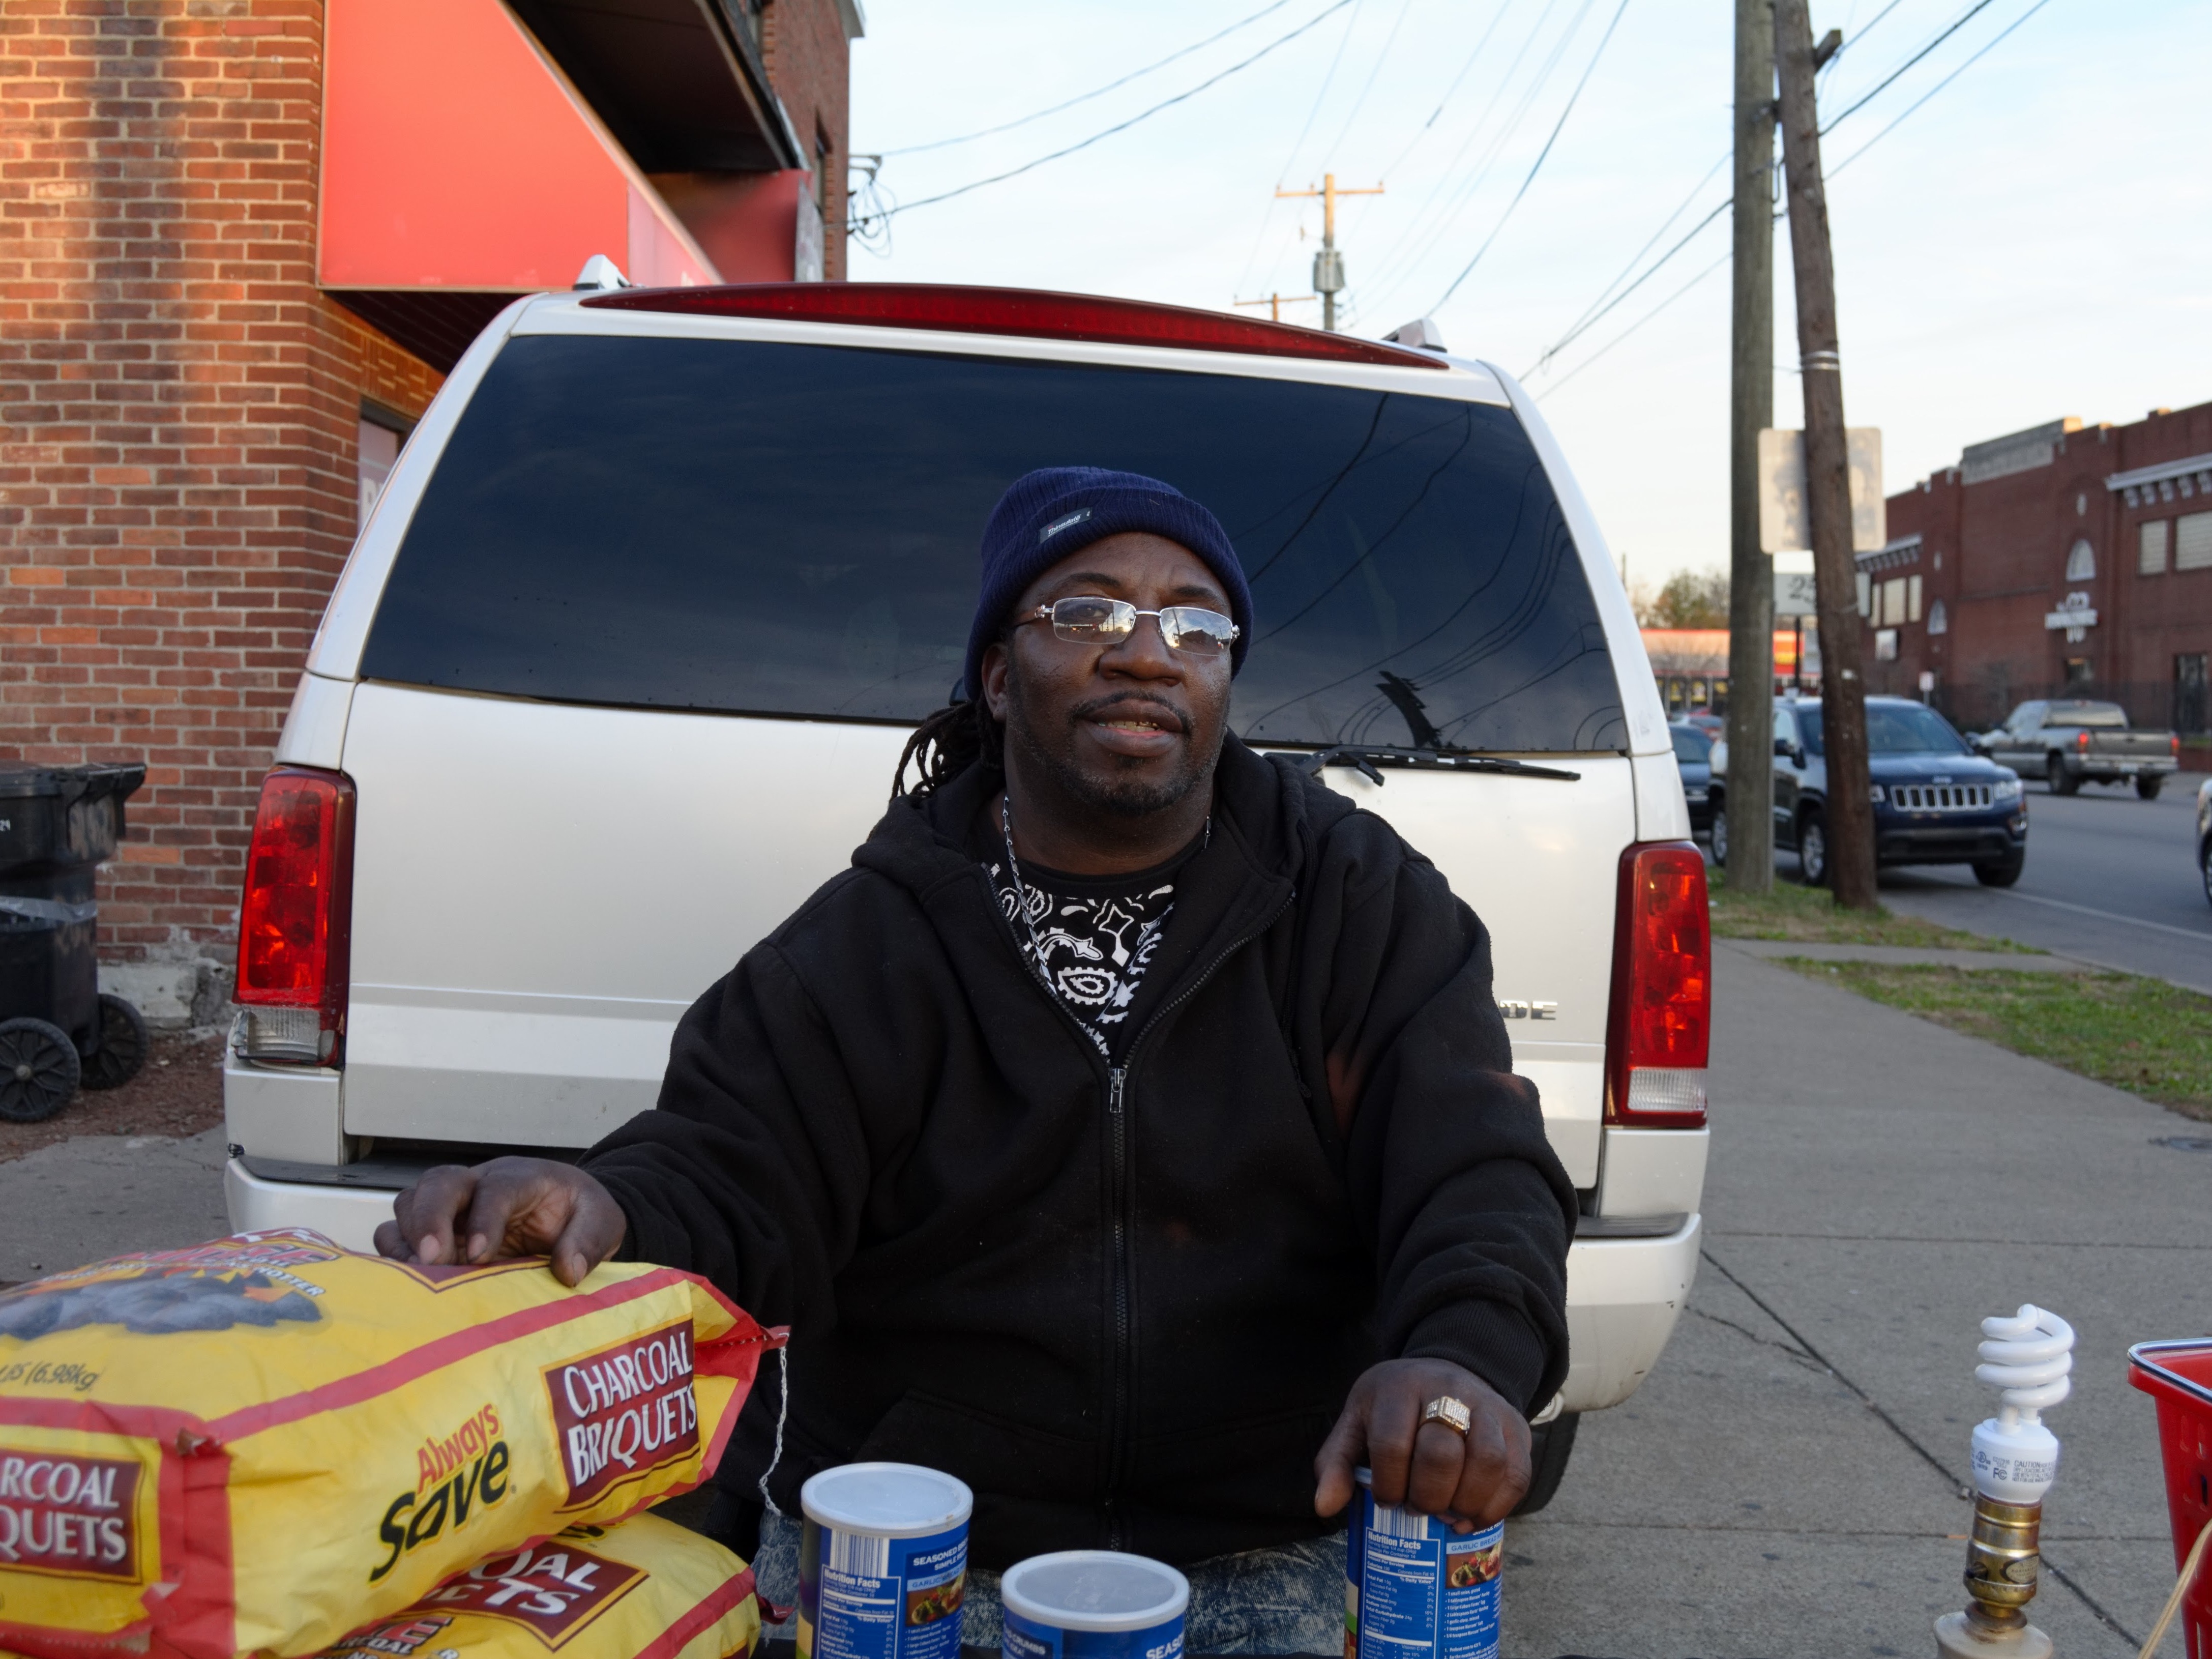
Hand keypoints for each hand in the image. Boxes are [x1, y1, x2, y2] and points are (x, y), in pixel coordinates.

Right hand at [373, 1157, 626, 1286]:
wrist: (568, 1212)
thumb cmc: (580, 1213)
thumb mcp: (602, 1222)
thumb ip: (589, 1241)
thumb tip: (567, 1271)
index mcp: (521, 1179)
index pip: (495, 1188)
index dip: (484, 1218)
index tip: (480, 1256)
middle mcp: (478, 1185)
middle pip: (439, 1183)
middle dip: (429, 1219)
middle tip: (433, 1261)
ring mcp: (452, 1207)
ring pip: (410, 1203)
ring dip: (408, 1238)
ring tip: (422, 1276)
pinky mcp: (435, 1231)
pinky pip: (398, 1233)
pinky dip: (396, 1254)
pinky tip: (410, 1282)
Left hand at [1314, 1358, 1529, 1531]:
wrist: (1444, 1372)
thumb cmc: (1394, 1408)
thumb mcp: (1357, 1423)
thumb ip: (1336, 1462)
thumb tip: (1324, 1506)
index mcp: (1399, 1387)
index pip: (1392, 1443)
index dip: (1388, 1484)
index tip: (1387, 1499)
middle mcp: (1448, 1389)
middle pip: (1441, 1454)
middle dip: (1427, 1496)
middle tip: (1419, 1508)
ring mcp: (1487, 1406)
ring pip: (1487, 1462)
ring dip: (1465, 1503)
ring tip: (1448, 1515)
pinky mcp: (1515, 1426)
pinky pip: (1517, 1473)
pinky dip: (1497, 1505)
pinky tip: (1474, 1516)